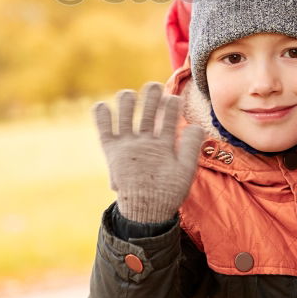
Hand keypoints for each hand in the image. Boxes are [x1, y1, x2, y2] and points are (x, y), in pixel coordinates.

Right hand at [93, 82, 204, 222]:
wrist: (147, 211)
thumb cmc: (169, 192)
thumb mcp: (185, 169)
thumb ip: (191, 146)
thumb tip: (195, 125)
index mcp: (164, 142)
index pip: (167, 118)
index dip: (170, 107)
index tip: (173, 99)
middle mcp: (146, 140)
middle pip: (147, 111)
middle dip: (150, 97)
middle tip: (153, 87)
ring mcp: (129, 144)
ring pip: (126, 115)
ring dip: (127, 102)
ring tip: (129, 95)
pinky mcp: (113, 151)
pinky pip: (105, 130)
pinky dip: (102, 118)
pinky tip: (101, 106)